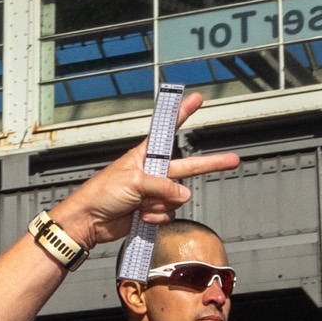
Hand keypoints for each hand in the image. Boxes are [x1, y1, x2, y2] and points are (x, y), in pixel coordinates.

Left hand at [46, 93, 240, 249]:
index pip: (168, 131)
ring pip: (176, 198)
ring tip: (139, 205)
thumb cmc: (101, 194)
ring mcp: (153, 194)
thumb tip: (183, 195)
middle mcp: (152, 173)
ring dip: (159, 205)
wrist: (89, 221)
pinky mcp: (151, 212)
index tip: (197, 98)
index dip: (182, 114)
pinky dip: (155, 218)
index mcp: (144, 156)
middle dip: (209, 164)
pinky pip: (167, 214)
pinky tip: (140, 216)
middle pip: (186, 167)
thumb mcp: (133, 181)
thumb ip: (162, 187)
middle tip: (232, 160)